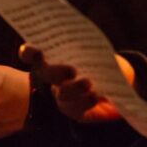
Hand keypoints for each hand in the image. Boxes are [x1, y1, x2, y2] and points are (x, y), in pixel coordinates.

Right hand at [19, 43, 134, 122]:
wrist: (116, 80)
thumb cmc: (101, 57)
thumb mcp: (96, 46)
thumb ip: (88, 41)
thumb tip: (83, 34)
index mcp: (52, 57)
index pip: (33, 54)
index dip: (29, 52)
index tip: (36, 51)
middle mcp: (53, 77)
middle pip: (46, 74)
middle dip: (55, 72)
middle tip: (72, 71)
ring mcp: (63, 95)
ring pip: (62, 94)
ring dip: (74, 89)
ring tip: (88, 84)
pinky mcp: (76, 111)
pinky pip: (77, 109)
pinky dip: (85, 102)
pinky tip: (94, 96)